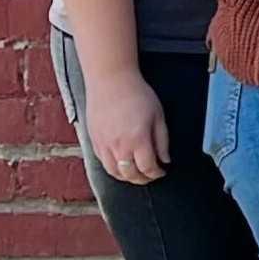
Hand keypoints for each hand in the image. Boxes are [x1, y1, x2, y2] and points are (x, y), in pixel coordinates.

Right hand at [83, 68, 171, 186]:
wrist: (110, 80)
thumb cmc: (137, 94)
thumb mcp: (158, 116)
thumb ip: (162, 141)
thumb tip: (165, 160)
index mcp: (138, 140)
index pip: (147, 168)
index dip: (156, 174)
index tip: (162, 171)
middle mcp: (119, 146)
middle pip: (130, 175)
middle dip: (142, 179)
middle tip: (150, 176)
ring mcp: (104, 144)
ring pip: (114, 172)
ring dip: (126, 177)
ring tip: (136, 174)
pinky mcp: (94, 140)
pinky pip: (102, 162)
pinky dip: (113, 168)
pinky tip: (121, 164)